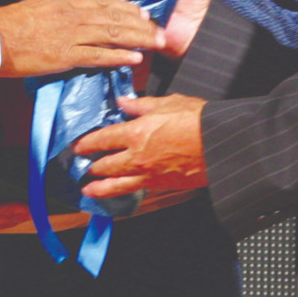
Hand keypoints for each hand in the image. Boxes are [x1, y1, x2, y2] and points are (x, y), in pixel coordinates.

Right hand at [0, 0, 163, 78]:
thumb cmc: (10, 23)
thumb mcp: (39, 7)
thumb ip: (60, 11)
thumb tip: (73, 14)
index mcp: (66, 2)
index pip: (104, 2)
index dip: (126, 7)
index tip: (142, 12)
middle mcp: (73, 15)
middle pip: (114, 17)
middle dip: (140, 24)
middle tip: (159, 31)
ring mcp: (71, 35)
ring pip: (112, 34)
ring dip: (138, 39)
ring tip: (156, 43)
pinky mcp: (66, 55)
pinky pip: (98, 55)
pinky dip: (118, 57)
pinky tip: (134, 59)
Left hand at [71, 93, 208, 197]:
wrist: (221, 145)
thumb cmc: (198, 121)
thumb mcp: (168, 103)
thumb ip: (141, 104)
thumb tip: (123, 102)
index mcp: (135, 132)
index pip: (101, 139)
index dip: (85, 143)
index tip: (77, 146)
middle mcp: (137, 157)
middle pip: (104, 165)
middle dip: (90, 166)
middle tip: (80, 167)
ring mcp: (148, 174)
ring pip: (116, 185)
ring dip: (99, 187)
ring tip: (87, 190)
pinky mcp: (161, 186)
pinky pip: (135, 192)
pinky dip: (122, 194)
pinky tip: (118, 195)